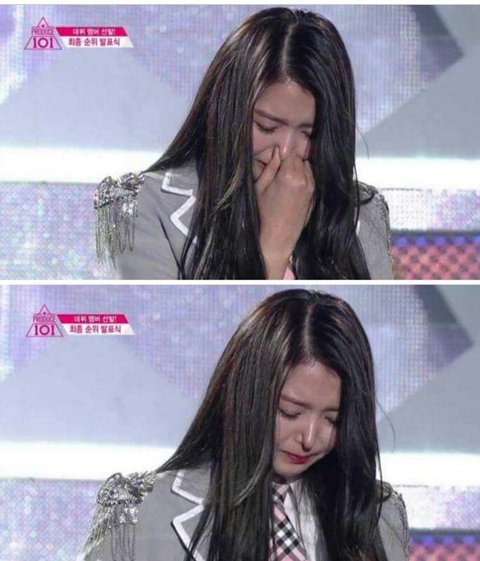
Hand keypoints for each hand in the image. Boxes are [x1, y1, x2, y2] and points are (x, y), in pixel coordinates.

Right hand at [255, 147, 314, 278]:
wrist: (277, 238)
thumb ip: (270, 168)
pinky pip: (310, 179)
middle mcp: (304, 179)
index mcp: (289, 175)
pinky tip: (292, 189)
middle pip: (300, 159)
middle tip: (279, 170)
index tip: (276, 158)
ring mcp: (311, 188)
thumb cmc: (264, 214)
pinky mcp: (314, 197)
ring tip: (286, 180)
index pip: (290, 152)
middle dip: (290, 161)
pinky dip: (303, 179)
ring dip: (298, 169)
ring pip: (307, 168)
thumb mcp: (260, 188)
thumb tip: (277, 151)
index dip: (282, 154)